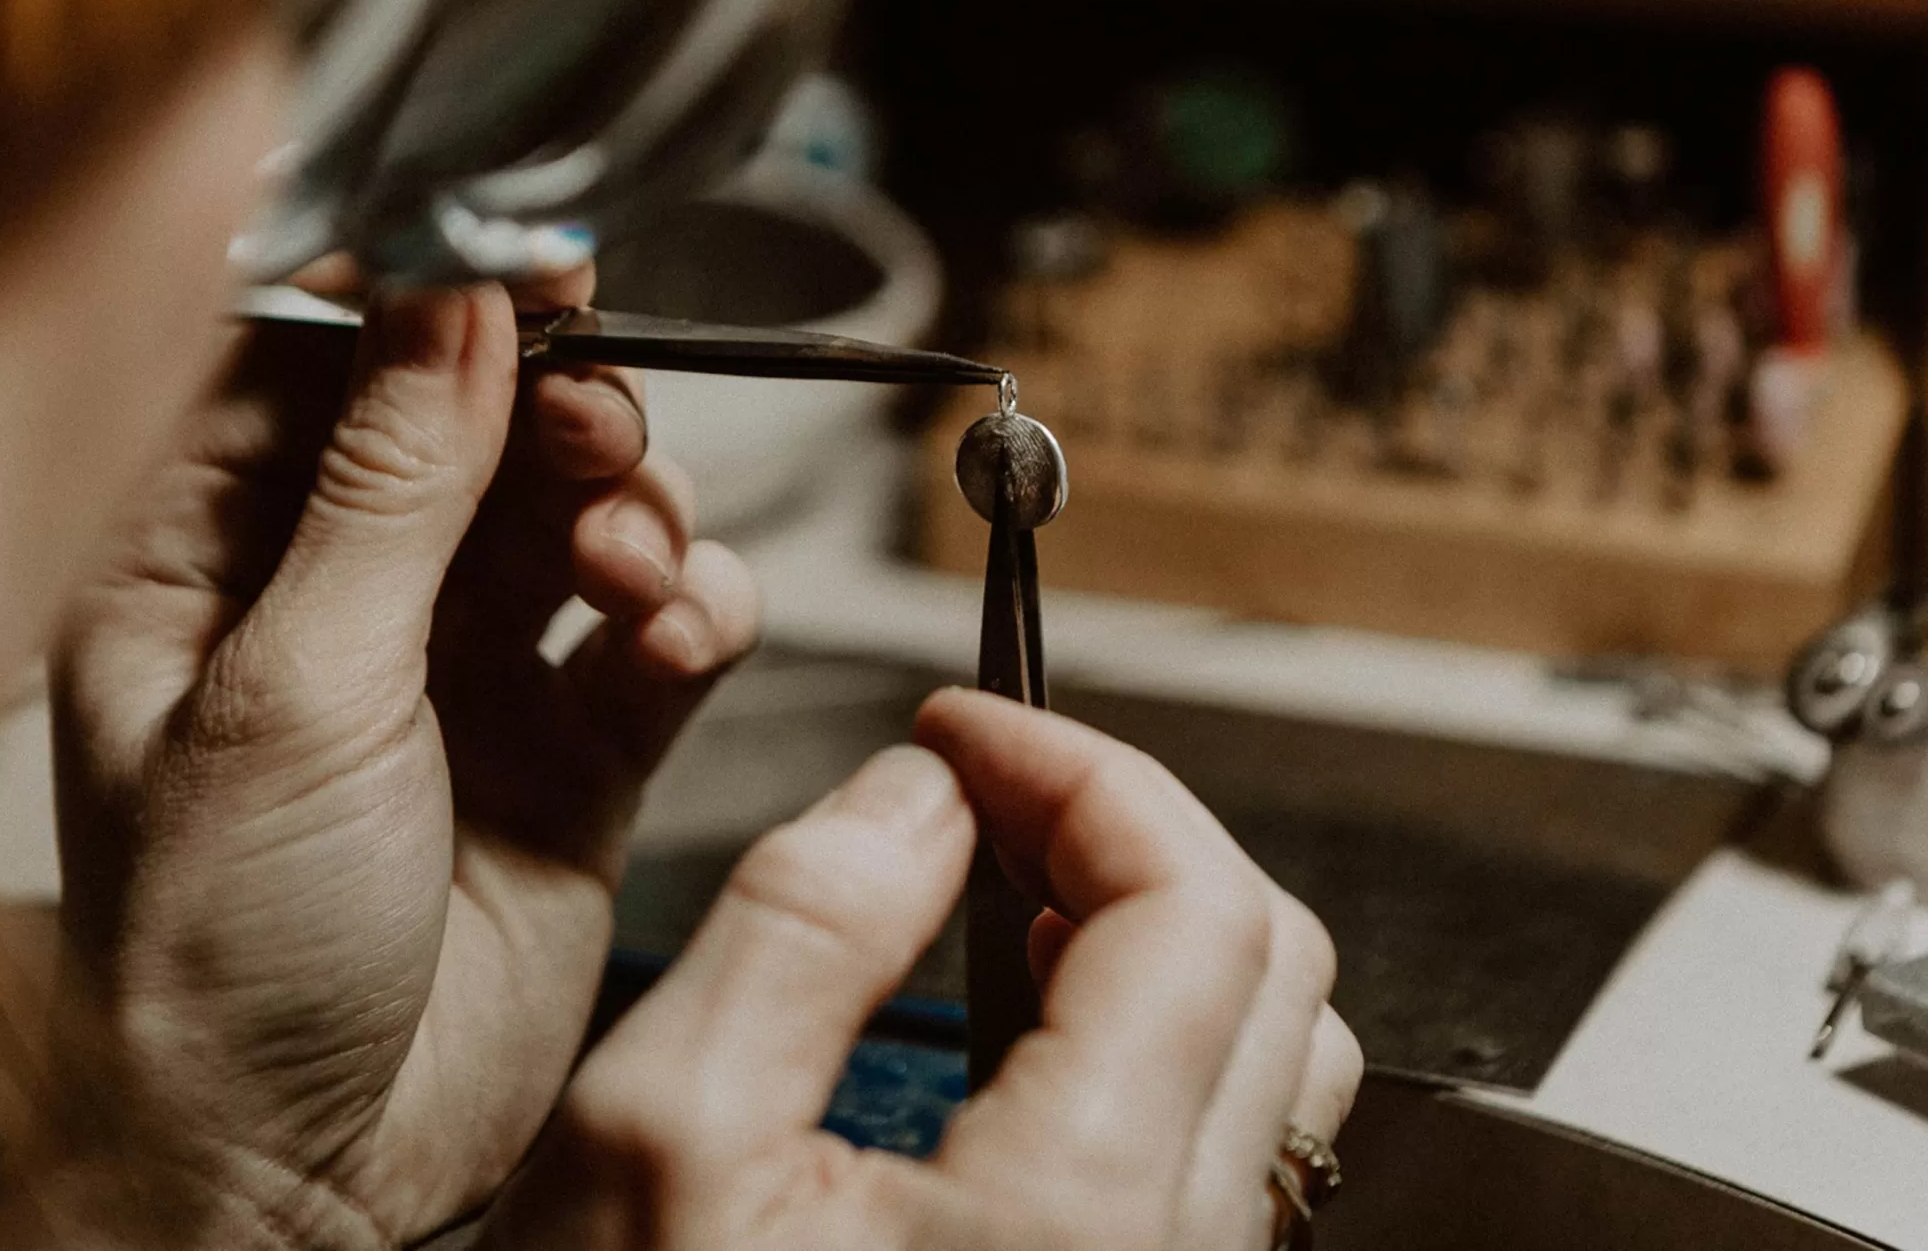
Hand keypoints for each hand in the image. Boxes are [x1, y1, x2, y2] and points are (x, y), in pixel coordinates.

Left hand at [32, 282, 758, 1247]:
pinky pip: (664, 633)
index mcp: (212, 558)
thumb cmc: (215, 960)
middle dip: (560, 407)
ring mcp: (469, 673)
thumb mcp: (292, 691)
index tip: (533, 251)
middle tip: (599, 425)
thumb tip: (448, 302)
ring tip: (631, 569)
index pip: (323, 360)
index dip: (429, 293)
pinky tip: (672, 640)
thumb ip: (389, 487)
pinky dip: (693, 614)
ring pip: (587, 513)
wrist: (303, 1178)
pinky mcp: (577, 752)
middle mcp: (347, 598)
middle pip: (484, 422)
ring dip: (637, 512)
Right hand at [478, 689, 1363, 1250]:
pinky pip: (1213, 1155)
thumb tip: (920, 791)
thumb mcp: (656, 1144)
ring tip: (1008, 892)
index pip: (1195, 903)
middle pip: (1271, 968)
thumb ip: (805, 927)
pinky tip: (1020, 1029)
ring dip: (1155, 933)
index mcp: (1074, 1224)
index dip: (1083, 767)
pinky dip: (1144, 1040)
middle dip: (1132, 832)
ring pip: (1269, 1066)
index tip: (971, 727)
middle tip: (990, 791)